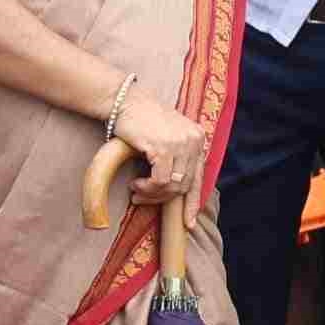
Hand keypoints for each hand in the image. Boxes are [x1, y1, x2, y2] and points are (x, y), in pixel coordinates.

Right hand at [112, 89, 210, 204]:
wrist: (125, 101)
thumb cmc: (141, 121)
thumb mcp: (166, 138)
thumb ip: (176, 158)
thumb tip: (174, 190)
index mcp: (197, 138)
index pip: (199, 177)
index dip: (193, 202)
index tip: (188, 222)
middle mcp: (194, 140)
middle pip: (185, 185)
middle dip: (163, 198)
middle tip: (141, 198)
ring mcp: (181, 144)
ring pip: (173, 186)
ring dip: (152, 194)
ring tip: (137, 190)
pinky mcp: (165, 147)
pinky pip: (161, 181)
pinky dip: (148, 187)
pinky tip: (136, 183)